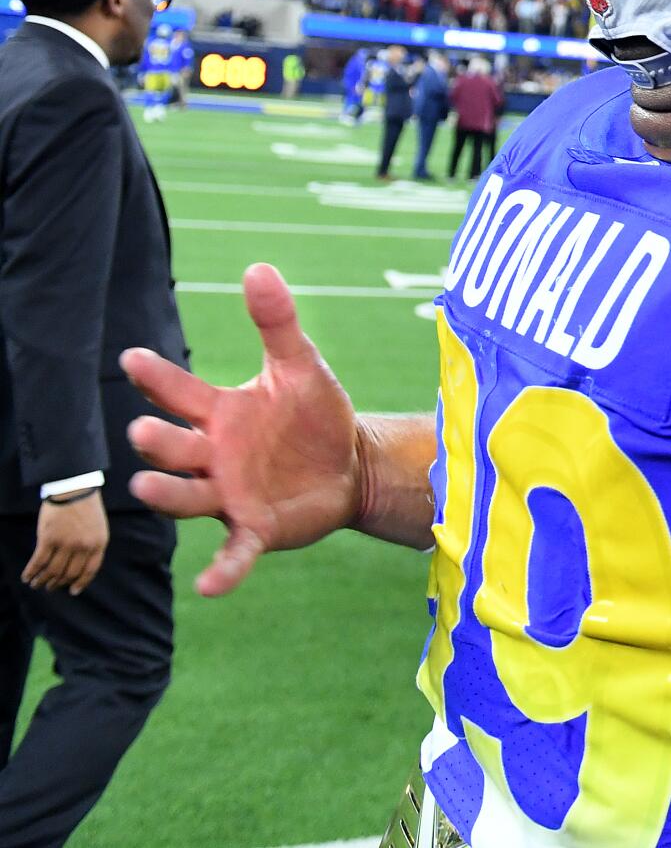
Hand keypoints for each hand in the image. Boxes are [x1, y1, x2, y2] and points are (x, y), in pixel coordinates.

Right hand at [23, 490, 107, 594]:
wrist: (74, 489)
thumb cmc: (86, 507)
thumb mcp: (98, 527)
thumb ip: (92, 546)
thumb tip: (80, 566)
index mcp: (99, 543)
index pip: (90, 570)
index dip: (81, 582)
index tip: (73, 591)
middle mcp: (83, 546)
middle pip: (69, 573)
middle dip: (58, 583)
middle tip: (50, 587)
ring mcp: (66, 543)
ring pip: (53, 571)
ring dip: (43, 580)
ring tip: (36, 584)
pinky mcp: (48, 539)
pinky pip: (38, 562)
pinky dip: (31, 572)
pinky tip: (27, 576)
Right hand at [120, 263, 364, 596]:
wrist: (352, 463)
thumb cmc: (314, 414)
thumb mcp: (300, 366)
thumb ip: (277, 322)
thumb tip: (258, 267)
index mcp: (219, 413)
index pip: (179, 393)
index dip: (157, 377)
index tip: (133, 357)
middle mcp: (213, 456)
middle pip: (175, 448)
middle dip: (158, 441)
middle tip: (143, 431)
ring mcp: (229, 495)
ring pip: (188, 498)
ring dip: (168, 495)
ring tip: (147, 486)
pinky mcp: (256, 530)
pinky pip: (232, 553)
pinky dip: (221, 570)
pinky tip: (208, 587)